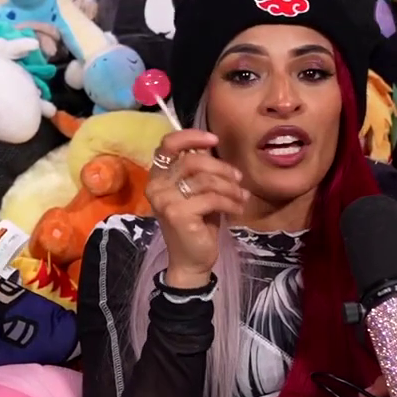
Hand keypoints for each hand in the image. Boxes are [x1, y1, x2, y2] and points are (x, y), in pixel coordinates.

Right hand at [144, 129, 249, 286]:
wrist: (192, 260)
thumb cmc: (197, 223)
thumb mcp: (198, 191)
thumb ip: (199, 170)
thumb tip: (212, 148)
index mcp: (157, 176)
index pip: (168, 144)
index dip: (192, 137)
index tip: (214, 140)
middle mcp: (156, 185)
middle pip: (193, 160)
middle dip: (222, 168)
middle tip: (238, 179)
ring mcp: (165, 199)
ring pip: (205, 180)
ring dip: (230, 187)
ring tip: (240, 197)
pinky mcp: (177, 214)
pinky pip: (212, 198)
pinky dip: (230, 202)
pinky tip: (238, 208)